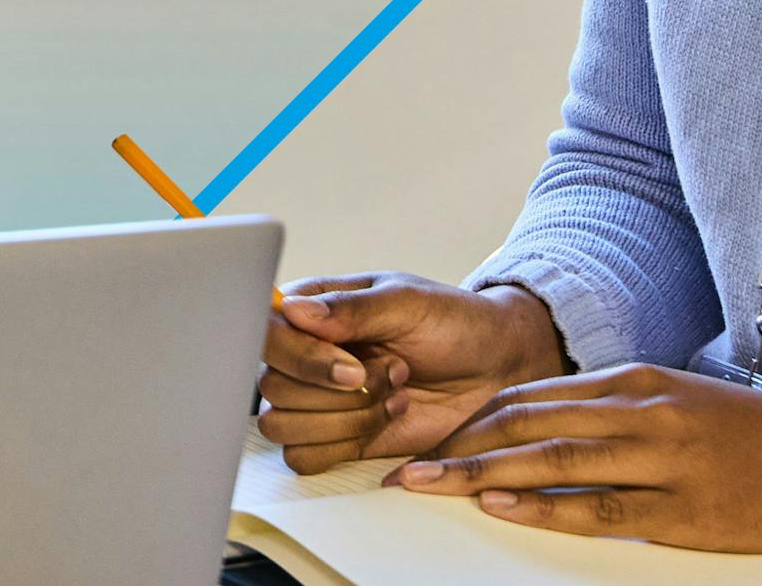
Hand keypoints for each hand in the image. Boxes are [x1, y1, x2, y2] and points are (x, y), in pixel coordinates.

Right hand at [257, 272, 569, 473]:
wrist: (496, 369)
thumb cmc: (455, 324)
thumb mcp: (408, 303)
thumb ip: (349, 309)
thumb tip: (293, 310)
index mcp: (312, 312)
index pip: (265, 334)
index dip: (299, 357)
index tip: (351, 365)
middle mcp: (305, 356)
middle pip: (272, 387)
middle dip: (338, 391)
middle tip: (394, 372)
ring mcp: (318, 401)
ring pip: (283, 426)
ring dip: (344, 418)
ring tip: (395, 395)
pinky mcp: (336, 439)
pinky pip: (304, 458)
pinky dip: (344, 445)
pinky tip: (386, 420)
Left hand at [389, 362, 761, 554]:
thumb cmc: (751, 436)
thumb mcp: (676, 400)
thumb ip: (612, 408)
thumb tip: (542, 422)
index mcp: (637, 382)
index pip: (533, 397)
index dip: (475, 421)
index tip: (431, 438)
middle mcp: (642, 413)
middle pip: (529, 426)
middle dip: (461, 447)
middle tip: (406, 468)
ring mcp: (661, 461)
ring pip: (553, 464)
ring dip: (483, 476)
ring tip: (432, 486)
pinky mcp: (681, 511)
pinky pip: (599, 510)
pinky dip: (544, 509)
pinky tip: (502, 507)